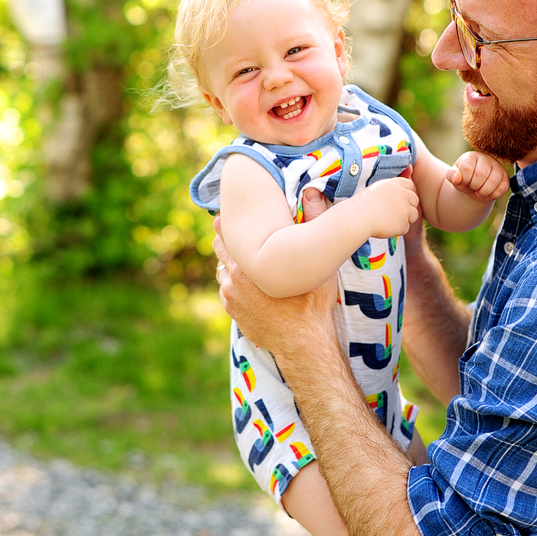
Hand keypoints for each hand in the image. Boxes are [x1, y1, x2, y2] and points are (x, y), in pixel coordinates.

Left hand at [213, 213, 336, 363]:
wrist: (303, 343)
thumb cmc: (311, 302)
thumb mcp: (315, 263)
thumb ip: (313, 223)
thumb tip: (313, 192)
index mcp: (246, 265)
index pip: (225, 235)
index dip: (227, 224)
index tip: (229, 214)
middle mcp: (232, 280)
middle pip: (220, 250)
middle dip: (228, 240)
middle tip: (236, 230)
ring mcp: (230, 298)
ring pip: (222, 271)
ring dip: (230, 264)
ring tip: (244, 257)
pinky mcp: (232, 312)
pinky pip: (226, 290)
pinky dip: (233, 283)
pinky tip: (247, 280)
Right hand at [363, 176, 419, 238]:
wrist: (358, 216)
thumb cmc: (364, 203)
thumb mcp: (378, 188)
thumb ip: (393, 187)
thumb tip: (404, 183)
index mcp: (396, 184)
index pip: (410, 186)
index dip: (407, 194)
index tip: (400, 201)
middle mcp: (404, 195)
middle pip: (415, 201)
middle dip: (408, 207)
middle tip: (394, 212)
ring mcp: (405, 210)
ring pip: (413, 215)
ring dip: (404, 219)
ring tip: (387, 220)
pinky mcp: (403, 223)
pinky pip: (405, 228)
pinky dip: (397, 230)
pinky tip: (385, 227)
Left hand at [446, 151, 509, 200]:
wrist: (474, 187)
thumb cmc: (463, 180)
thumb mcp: (454, 178)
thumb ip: (451, 175)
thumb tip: (456, 178)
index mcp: (471, 156)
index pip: (467, 168)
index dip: (464, 180)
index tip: (464, 182)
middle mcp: (486, 158)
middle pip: (481, 174)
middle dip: (474, 186)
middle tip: (472, 187)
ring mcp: (497, 166)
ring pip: (494, 181)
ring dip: (484, 192)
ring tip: (479, 192)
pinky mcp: (505, 177)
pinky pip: (503, 188)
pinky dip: (493, 195)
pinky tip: (488, 193)